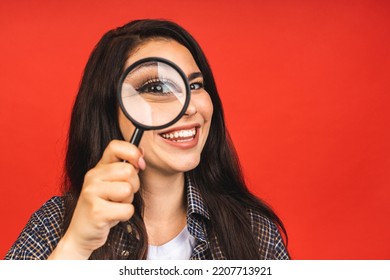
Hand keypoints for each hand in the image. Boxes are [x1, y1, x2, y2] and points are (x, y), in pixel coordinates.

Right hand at [48, 140, 144, 258]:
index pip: (116, 146)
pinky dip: (125, 215)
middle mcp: (92, 176)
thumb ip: (125, 168)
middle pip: (128, 171)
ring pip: (128, 190)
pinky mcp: (96, 211)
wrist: (82, 234)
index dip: (133, 153)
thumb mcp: (112, 184)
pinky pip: (127, 209)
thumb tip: (142, 154)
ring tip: (115, 206)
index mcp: (98, 167)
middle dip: (134, 185)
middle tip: (123, 195)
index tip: (139, 165)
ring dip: (128, 201)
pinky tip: (113, 217)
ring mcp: (92, 193)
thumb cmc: (103, 207)